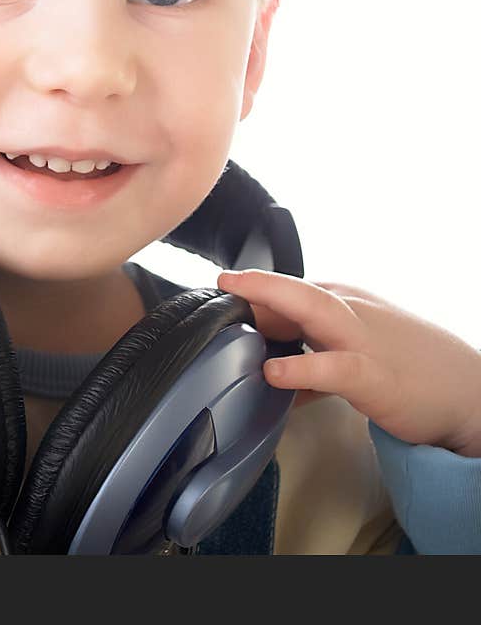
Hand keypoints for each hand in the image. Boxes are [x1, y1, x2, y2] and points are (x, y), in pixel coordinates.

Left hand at [217, 269, 480, 457]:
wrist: (468, 393)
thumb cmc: (407, 368)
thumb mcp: (351, 352)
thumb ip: (308, 357)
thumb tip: (268, 371)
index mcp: (343, 304)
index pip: (291, 292)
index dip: (252, 295)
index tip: (217, 299)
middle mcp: (350, 313)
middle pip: (298, 290)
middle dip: (257, 282)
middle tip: (221, 280)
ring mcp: (362, 341)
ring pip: (314, 310)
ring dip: (273, 300)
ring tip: (235, 298)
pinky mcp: (373, 376)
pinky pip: (334, 368)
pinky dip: (302, 367)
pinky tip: (273, 371)